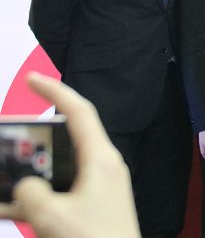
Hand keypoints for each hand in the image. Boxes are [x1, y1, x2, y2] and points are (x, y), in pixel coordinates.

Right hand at [0, 72, 139, 237]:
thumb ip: (29, 193)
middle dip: (31, 140)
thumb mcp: (52, 217)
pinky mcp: (92, 207)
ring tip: (4, 174)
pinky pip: (57, 193)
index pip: (78, 111)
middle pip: (63, 140)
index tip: (31, 79)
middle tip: (7, 141)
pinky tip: (7, 205)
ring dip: (28, 173)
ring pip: (56, 169)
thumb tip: (24, 186)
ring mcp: (99, 188)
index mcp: (101, 159)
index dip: (54, 91)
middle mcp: (103, 167)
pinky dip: (33, 197)